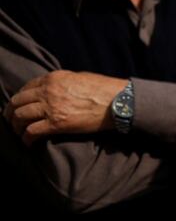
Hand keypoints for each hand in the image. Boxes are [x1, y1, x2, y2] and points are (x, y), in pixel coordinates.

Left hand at [3, 70, 125, 144]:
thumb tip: (55, 91)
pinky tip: (28, 143)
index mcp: (54, 78)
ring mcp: (52, 107)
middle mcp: (49, 91)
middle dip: (11, 112)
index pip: (27, 87)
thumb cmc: (105, 89)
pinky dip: (26, 138)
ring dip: (16, 126)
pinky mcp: (57, 124)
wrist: (119, 101)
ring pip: (20, 116)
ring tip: (18, 133)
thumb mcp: (80, 78)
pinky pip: (32, 131)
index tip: (20, 106)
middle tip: (12, 121)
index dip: (20, 98)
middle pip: (18, 102)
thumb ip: (63, 83)